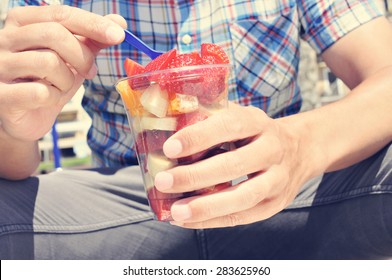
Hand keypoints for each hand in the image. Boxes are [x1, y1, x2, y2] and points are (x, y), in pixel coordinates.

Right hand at [0, 5, 125, 140]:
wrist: (27, 116)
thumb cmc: (50, 82)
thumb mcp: (73, 58)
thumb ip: (92, 40)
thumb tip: (118, 22)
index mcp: (23, 22)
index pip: (62, 14)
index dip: (93, 24)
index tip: (119, 35)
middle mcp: (6, 38)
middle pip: (55, 34)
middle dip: (82, 56)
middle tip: (90, 71)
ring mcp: (0, 66)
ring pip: (48, 62)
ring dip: (67, 80)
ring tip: (61, 86)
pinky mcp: (1, 95)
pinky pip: (39, 92)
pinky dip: (53, 98)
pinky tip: (47, 99)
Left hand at [155, 103, 315, 227]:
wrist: (298, 150)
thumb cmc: (253, 133)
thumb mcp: (237, 116)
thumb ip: (207, 119)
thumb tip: (164, 126)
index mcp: (258, 122)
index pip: (229, 126)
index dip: (199, 137)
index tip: (170, 148)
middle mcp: (272, 149)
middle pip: (235, 165)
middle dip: (196, 175)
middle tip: (164, 182)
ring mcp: (278, 179)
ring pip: (243, 197)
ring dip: (207, 207)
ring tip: (176, 211)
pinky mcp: (275, 204)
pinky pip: (243, 217)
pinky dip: (214, 221)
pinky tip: (188, 220)